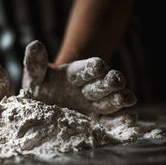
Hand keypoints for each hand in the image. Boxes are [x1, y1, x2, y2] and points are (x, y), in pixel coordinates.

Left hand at [22, 40, 136, 128]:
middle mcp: (87, 88)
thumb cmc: (41, 89)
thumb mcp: (35, 77)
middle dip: (109, 81)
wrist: (43, 109)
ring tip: (127, 99)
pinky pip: (111, 120)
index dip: (92, 67)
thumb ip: (35, 63)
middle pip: (101, 83)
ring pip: (110, 100)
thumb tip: (34, 44)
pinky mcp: (98, 120)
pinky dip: (121, 120)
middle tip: (116, 80)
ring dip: (119, 99)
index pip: (84, 69)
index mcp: (73, 75)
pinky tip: (131, 118)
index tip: (99, 65)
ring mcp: (95, 104)